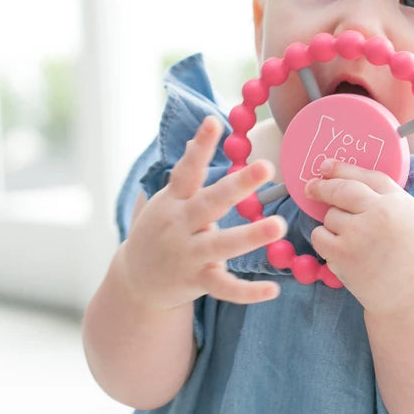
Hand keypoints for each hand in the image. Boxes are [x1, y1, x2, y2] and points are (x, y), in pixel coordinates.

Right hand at [120, 116, 286, 309]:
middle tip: (266, 165)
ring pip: (221, 244)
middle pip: (210, 202)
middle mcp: (179, 225)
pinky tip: (274, 290)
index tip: (214, 122)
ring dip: (250, 236)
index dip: (200, 146)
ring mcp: (188, 255)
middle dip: (238, 185)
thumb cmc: (160, 230)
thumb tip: (201, 133)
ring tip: (278, 225)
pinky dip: (248, 292)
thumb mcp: (167, 199)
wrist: (134, 281)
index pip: (187, 170)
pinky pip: (224, 288)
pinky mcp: (197, 282)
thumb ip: (188, 173)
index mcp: (174, 201)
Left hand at [307, 159, 413, 313]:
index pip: (367, 176)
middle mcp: (379, 213)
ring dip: (334, 224)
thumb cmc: (412, 256)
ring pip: (330, 215)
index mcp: (398, 202)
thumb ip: (389, 197)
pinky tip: (340, 251)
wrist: (411, 296)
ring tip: (354, 241)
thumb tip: (352, 178)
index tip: (326, 166)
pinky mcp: (342, 254)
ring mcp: (359, 233)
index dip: (343, 168)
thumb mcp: (413, 217)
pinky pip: (320, 235)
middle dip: (323, 186)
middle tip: (312, 187)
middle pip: (342, 189)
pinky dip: (325, 240)